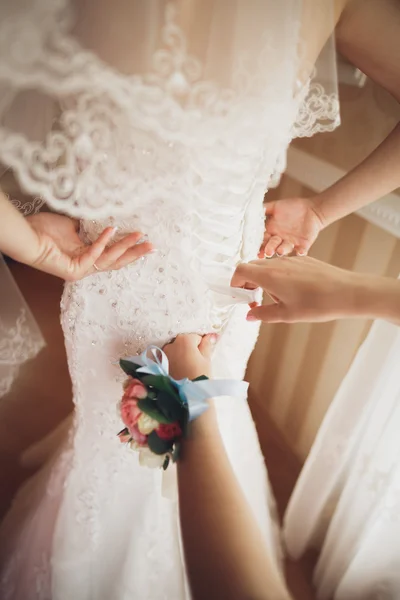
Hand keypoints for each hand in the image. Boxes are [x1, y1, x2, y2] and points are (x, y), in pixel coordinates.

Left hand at [27, 213, 153, 280]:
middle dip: (136, 253)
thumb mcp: (73, 226)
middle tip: (153, 246)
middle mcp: (86, 266)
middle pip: (117, 262)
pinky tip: (112, 229)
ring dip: (125, 247)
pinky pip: (93, 255)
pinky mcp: (74, 270)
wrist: (26, 236)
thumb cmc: (44, 231)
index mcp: (87, 256)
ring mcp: (81, 270)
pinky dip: (103, 242)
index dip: (130, 249)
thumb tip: (106, 219)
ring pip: (109, 260)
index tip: (146, 239)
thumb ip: (89, 227)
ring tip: (138, 235)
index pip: (113, 255)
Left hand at [163, 334, 217, 379]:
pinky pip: (168, 357)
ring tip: (186, 367)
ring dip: (180, 354)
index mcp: (184, 339)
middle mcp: (171, 344)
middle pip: (183, 341)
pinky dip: (173, 360)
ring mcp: (164, 353)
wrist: (187, 395)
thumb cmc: (200, 376)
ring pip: (175, 349)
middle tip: (194, 362)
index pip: (196, 337)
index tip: (201, 356)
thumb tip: (210, 336)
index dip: (201, 346)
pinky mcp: (159, 363)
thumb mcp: (207, 359)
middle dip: (189, 348)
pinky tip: (178, 369)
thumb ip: (207, 345)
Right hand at [232, 257, 360, 322]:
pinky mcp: (303, 260)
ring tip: (275, 298)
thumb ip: (264, 314)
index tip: (241, 295)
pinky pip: (283, 265)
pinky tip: (292, 291)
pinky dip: (278, 275)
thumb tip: (250, 316)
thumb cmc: (318, 303)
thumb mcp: (286, 314)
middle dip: (248, 281)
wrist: (346, 292)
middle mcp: (278, 264)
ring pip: (268, 265)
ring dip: (263, 279)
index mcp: (269, 276)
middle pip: (252, 266)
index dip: (236, 282)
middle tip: (254, 299)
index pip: (241, 270)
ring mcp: (291, 260)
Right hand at [258, 197, 324, 257]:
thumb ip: (265, 208)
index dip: (259, 244)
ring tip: (279, 250)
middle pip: (272, 246)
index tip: (256, 248)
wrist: (312, 209)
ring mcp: (291, 243)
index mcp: (272, 231)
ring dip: (282, 250)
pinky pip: (301, 250)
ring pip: (285, 249)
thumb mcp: (277, 206)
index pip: (263, 239)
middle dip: (269, 249)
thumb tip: (251, 209)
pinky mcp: (302, 245)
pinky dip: (300, 252)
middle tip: (267, 252)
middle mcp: (279, 239)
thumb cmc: (294, 207)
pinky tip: (300, 251)